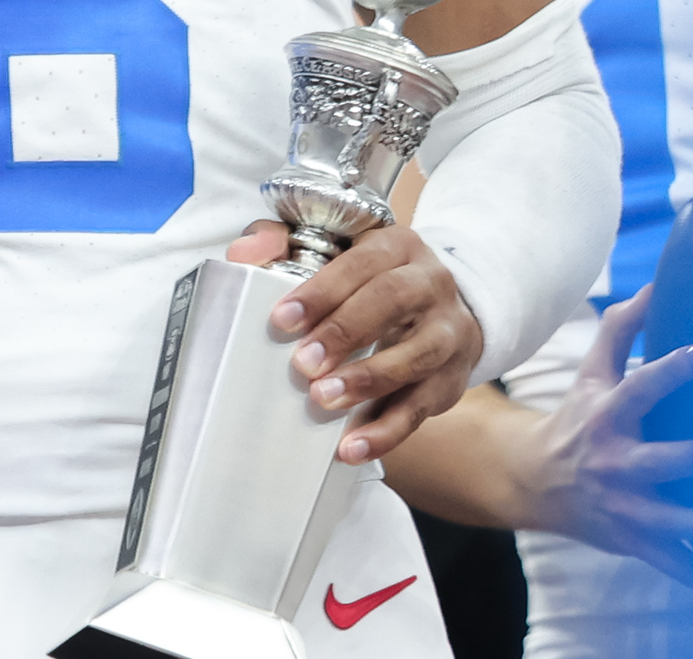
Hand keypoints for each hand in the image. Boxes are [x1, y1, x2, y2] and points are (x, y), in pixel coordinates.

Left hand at [225, 220, 482, 463]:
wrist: (443, 310)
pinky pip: (420, 409)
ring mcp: (447, 333)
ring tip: (323, 401)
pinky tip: (352, 446)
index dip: (321, 291)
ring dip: (367, 381)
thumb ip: (284, 245)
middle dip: (345, 332)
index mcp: (398, 246)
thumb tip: (242, 254)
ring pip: (415, 356)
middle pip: (392, 301)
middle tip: (304, 363)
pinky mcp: (450, 381)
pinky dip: (386, 432)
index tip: (282, 320)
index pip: (361, 262)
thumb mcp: (336, 250)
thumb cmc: (373, 281)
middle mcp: (431, 283)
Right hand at [515, 287, 692, 588]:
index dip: (669, 371)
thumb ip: (621, 330)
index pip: (638, 389)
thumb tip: (654, 284)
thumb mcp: (591, 373)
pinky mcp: (636, 541)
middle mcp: (614, 464)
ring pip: (670, 521)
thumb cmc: (578, 418)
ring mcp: (625, 508)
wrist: (536, 483)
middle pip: (657, 462)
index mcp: (607, 417)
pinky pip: (676, 566)